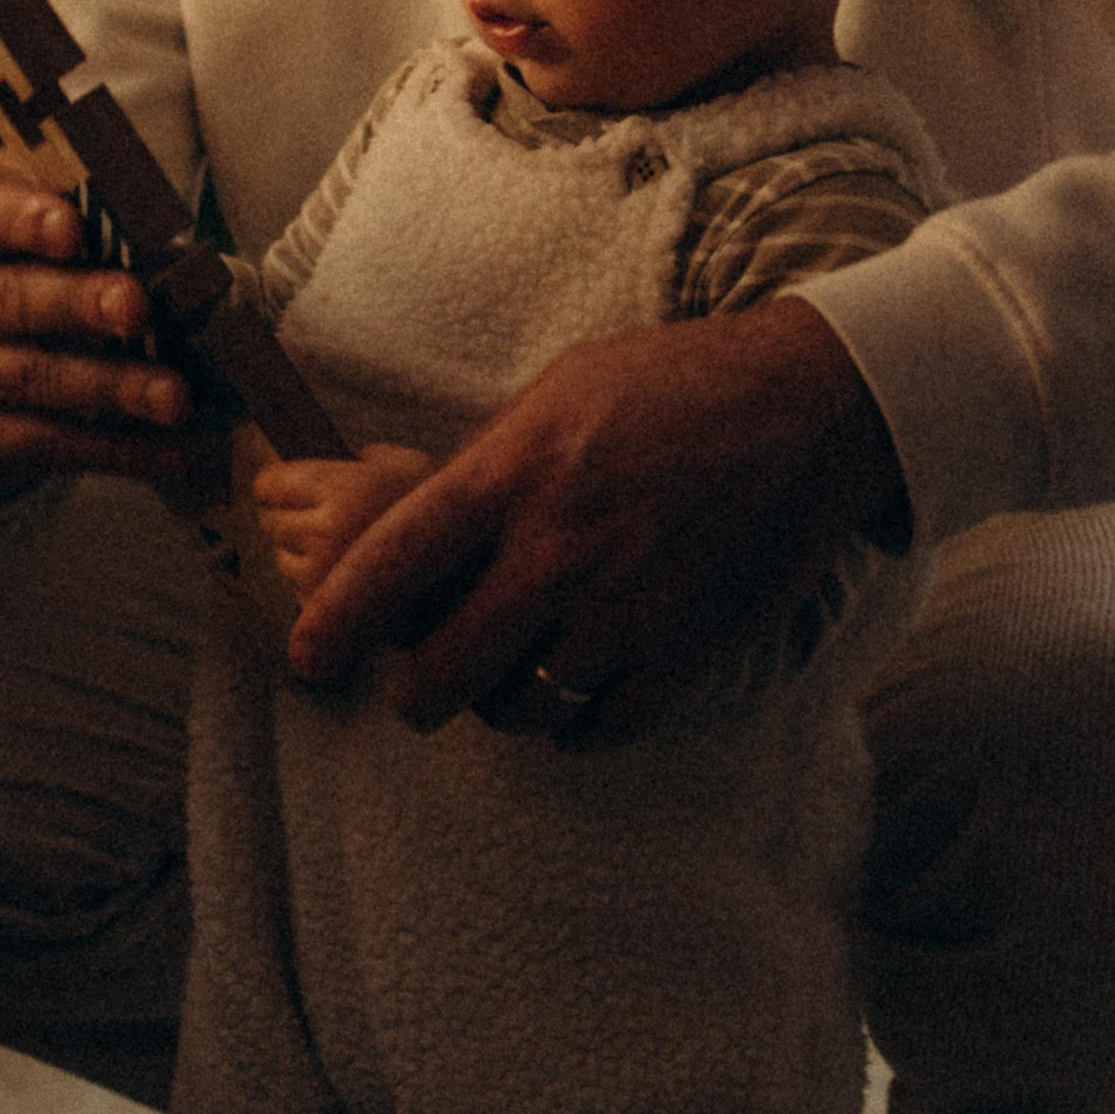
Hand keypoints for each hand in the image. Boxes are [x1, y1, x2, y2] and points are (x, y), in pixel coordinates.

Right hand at [0, 169, 193, 500]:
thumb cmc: (10, 274)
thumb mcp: (12, 228)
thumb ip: (54, 210)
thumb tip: (135, 218)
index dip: (22, 219)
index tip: (74, 228)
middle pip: (9, 300)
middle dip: (78, 303)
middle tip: (136, 307)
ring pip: (36, 377)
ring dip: (113, 385)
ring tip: (175, 396)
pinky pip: (53, 443)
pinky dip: (119, 448)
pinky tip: (174, 449)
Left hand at [251, 444, 431, 600]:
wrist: (473, 586)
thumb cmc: (444, 517)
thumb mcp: (408, 466)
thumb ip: (367, 458)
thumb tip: (341, 459)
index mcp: (344, 489)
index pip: (269, 484)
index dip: (276, 484)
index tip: (282, 487)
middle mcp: (328, 532)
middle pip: (270, 521)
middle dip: (290, 518)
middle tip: (321, 518)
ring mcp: (324, 577)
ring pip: (282, 559)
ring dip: (301, 554)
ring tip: (344, 552)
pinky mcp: (329, 615)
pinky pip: (298, 594)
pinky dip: (316, 589)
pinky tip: (353, 585)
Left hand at [284, 296, 905, 742]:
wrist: (809, 409)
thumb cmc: (672, 386)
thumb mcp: (558, 392)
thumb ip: (487, 466)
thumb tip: (421, 527)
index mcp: (512, 474)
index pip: (389, 564)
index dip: (331, 621)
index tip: (305, 655)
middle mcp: (558, 552)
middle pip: (441, 672)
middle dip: (410, 693)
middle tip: (410, 688)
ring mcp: (622, 612)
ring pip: (515, 712)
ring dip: (495, 709)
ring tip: (502, 681)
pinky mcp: (684, 653)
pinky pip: (599, 728)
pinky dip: (574, 726)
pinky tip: (573, 695)